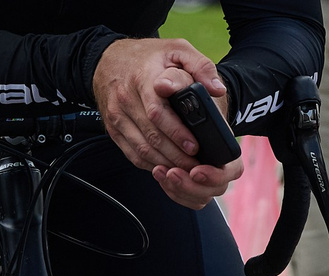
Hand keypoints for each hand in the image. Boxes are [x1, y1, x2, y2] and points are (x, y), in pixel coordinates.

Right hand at [92, 37, 245, 208]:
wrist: (111, 58)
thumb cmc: (151, 57)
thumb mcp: (178, 50)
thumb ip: (201, 66)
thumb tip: (217, 89)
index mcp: (144, 79)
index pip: (158, 112)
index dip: (177, 133)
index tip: (194, 147)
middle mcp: (126, 98)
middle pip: (152, 136)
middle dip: (176, 155)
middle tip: (197, 166)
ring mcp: (117, 115)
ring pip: (142, 149)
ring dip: (165, 164)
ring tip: (187, 171)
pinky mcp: (113, 127)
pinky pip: (132, 153)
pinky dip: (151, 165)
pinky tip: (168, 168)